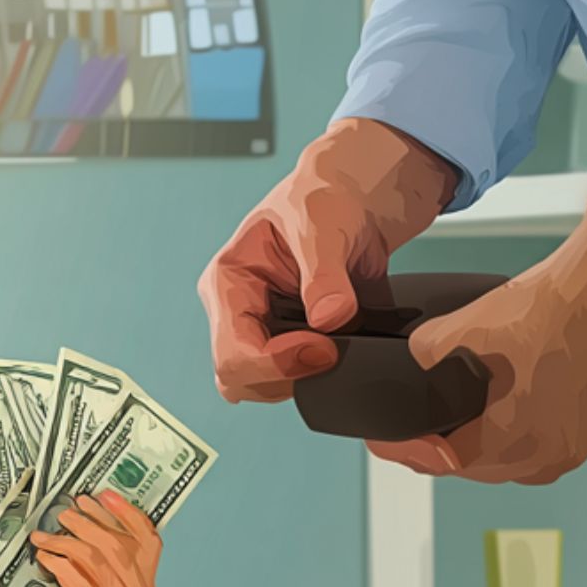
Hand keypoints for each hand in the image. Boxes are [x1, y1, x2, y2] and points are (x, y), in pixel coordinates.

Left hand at [29, 491, 161, 586]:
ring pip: (94, 558)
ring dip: (66, 540)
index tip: (106, 495)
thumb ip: (110, 576)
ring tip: (45, 534)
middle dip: (90, 522)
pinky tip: (43, 558)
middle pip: (119, 545)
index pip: (150, 542)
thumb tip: (89, 530)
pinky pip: (74, 577)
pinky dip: (56, 563)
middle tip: (66, 511)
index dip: (129, 514)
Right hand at [199, 118, 457, 403]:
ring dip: (304, 377)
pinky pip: (298, 381)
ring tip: (338, 340)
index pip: (232, 353)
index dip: (277, 363)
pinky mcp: (292, 346)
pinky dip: (323, 374)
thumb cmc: (324, 197)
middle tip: (332, 349)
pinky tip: (342, 344)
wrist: (358, 202)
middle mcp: (239, 314)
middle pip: (241, 381)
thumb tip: (329, 318)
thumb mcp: (321, 223)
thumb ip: (324, 273)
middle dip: (287, 376)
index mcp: (228, 283)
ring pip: (266, 389)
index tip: (324, 348)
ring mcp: (265, 334)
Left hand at [370, 191, 586, 483]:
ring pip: (497, 464)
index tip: (378, 440)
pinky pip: (526, 453)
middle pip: (467, 467)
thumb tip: (404, 372)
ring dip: (469, 446)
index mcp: (509, 442)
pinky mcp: (579, 439)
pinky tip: (489, 418)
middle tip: (405, 429)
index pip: (437, 460)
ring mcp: (563, 454)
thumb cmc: (540, 309)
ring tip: (443, 422)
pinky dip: (503, 440)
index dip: (401, 449)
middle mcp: (539, 461)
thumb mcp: (458, 329)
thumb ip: (419, 359)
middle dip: (434, 448)